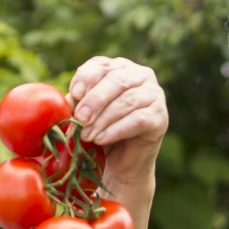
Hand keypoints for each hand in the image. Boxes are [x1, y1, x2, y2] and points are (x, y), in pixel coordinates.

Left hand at [65, 57, 167, 186]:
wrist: (121, 163)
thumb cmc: (99, 132)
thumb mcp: (84, 115)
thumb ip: (77, 104)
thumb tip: (67, 101)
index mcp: (118, 68)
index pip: (102, 65)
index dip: (87, 78)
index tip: (74, 94)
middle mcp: (140, 75)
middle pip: (116, 80)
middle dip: (94, 100)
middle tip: (80, 119)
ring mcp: (154, 94)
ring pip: (127, 101)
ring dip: (103, 119)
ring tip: (87, 135)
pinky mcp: (160, 116)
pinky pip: (138, 120)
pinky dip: (116, 130)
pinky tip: (101, 139)